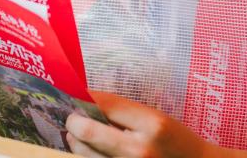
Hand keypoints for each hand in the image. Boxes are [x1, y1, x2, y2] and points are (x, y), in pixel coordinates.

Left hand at [66, 93, 220, 157]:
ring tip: (77, 134)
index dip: (85, 97)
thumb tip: (85, 101)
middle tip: (71, 117)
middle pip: (89, 132)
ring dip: (75, 141)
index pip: (106, 105)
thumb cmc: (175, 140)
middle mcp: (140, 150)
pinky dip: (86, 156)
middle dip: (74, 121)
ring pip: (85, 154)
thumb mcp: (154, 118)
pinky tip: (88, 149)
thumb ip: (122, 111)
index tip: (75, 95)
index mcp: (151, 125)